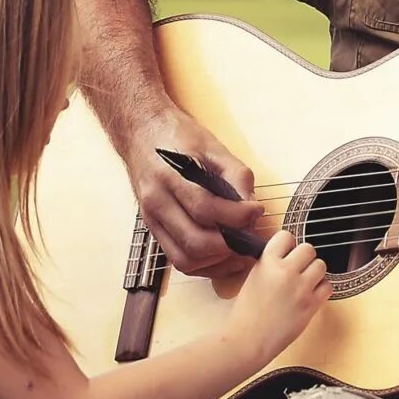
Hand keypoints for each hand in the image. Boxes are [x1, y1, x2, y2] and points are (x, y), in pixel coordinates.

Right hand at [124, 109, 263, 277]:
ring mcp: (152, 219)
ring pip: (186, 258)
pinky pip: (178, 260)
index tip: (257, 212)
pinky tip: (222, 255)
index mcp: (170, 176)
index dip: (237, 216)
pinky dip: (204, 265)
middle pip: (195, 240)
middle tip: (250, 236)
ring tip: (239, 249)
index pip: (205, 207)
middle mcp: (157, 202)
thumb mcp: (213, 147)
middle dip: (230, 245)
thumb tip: (252, 207)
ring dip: (217, 261)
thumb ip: (236, 176)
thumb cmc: (177, 138)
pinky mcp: (154, 230)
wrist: (142, 133)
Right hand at [227, 229, 331, 364]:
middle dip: (304, 258)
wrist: (249, 339)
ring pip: (320, 265)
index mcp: (267, 262)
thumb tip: (287, 253)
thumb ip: (270, 262)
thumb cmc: (247, 312)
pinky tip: (310, 295)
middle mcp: (285, 271)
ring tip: (304, 283)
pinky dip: (321, 289)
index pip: (286, 236)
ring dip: (314, 272)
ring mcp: (300, 287)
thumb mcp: (253, 277)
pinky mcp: (311, 304)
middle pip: (308, 248)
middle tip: (297, 270)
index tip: (287, 253)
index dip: (288, 245)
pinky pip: (328, 285)